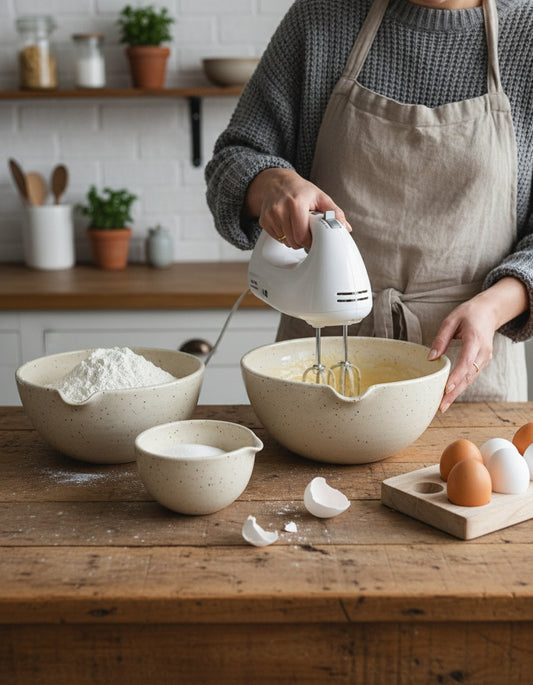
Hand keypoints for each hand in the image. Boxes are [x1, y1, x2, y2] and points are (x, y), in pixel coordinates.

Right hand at [245, 168, 350, 248]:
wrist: (276, 182)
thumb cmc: (300, 190)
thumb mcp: (320, 197)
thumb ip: (334, 212)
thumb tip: (346, 228)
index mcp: (296, 203)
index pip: (302, 236)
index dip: (310, 241)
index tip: (315, 238)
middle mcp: (280, 209)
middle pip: (293, 242)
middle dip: (303, 241)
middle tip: (307, 231)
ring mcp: (270, 215)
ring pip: (285, 242)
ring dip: (293, 239)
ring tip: (297, 225)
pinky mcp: (264, 221)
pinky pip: (277, 238)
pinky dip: (284, 236)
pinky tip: (287, 225)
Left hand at [428, 277, 527, 411]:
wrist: (489, 312)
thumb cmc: (468, 314)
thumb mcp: (451, 320)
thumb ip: (440, 339)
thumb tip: (431, 358)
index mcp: (475, 339)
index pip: (466, 361)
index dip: (456, 376)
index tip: (446, 388)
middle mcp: (483, 352)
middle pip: (468, 375)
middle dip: (455, 392)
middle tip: (441, 406)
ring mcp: (485, 358)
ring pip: (470, 379)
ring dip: (457, 393)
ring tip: (442, 405)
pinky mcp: (482, 361)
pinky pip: (471, 375)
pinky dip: (461, 386)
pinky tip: (450, 395)